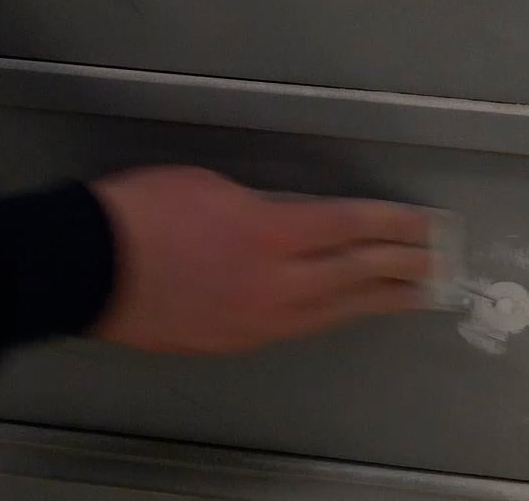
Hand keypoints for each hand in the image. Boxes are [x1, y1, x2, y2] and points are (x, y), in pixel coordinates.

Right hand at [87, 166, 437, 354]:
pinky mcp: (236, 341)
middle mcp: (278, 284)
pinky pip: (298, 328)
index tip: (429, 224)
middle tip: (440, 264)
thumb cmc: (145, 211)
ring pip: (333, 311)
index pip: (353, 227)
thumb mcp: (214, 187)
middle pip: (356, 274)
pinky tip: (342, 311)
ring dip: (377, 299)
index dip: (397, 225)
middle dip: (403, 266)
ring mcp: (258, 321)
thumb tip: (293, 223)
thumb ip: (265, 206)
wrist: (88, 267)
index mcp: (274, 233)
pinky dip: (330, 315)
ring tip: (411, 294)